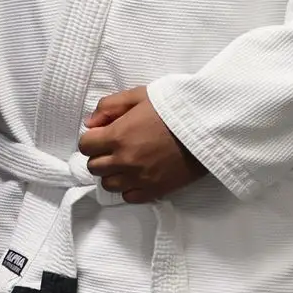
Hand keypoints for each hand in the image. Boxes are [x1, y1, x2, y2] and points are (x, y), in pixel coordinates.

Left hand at [78, 86, 206, 202]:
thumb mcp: (139, 95)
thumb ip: (109, 106)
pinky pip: (129, 197)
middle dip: (100, 156)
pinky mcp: (155, 190)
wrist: (206, 126)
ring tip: (127, 163)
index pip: (85, 146)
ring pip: (109, 184)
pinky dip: (129, 188)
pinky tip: (138, 176)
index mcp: (118, 135)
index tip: (103, 136)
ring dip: (113, 173)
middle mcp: (124, 160)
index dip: (92, 140)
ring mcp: (139, 178)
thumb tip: (90, 124)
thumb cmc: (173, 107)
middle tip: (115, 148)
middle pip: (94, 167)